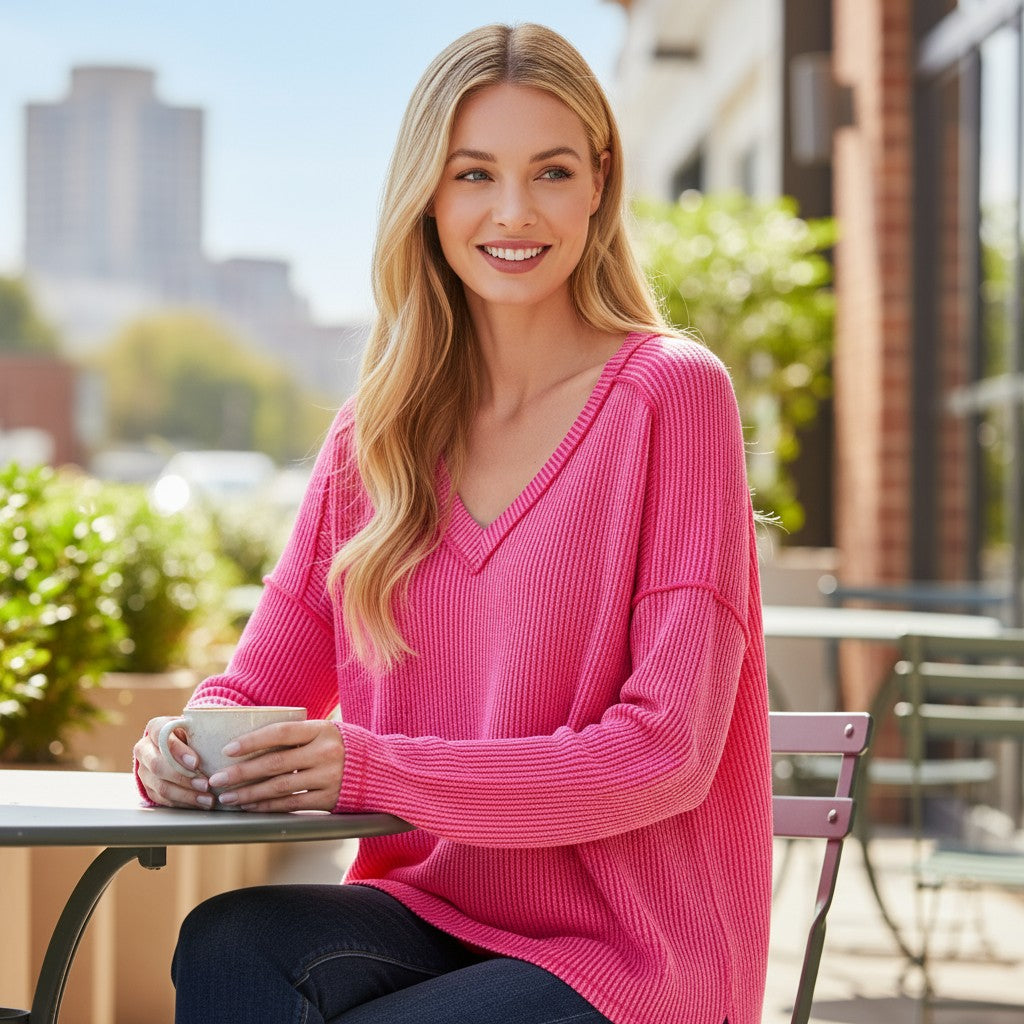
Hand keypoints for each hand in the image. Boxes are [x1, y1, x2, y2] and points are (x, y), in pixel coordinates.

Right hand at [134, 716, 214, 809]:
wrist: (178, 747)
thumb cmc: (192, 734)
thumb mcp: (196, 727)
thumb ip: (202, 731)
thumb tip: (224, 743)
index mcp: (155, 727)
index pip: (161, 735)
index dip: (178, 750)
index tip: (196, 762)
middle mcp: (145, 749)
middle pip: (158, 765)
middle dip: (184, 777)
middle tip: (205, 784)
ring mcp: (144, 770)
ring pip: (161, 786)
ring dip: (186, 794)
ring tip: (207, 798)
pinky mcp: (148, 787)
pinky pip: (163, 799)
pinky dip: (184, 803)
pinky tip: (200, 803)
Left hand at [206, 720, 345, 812]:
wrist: (381, 769)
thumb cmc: (344, 746)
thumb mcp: (326, 731)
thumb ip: (299, 735)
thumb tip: (254, 742)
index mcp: (323, 730)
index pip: (281, 732)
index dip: (253, 740)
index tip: (228, 749)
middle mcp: (326, 753)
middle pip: (275, 763)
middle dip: (241, 773)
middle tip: (216, 779)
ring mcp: (328, 778)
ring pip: (279, 787)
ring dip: (249, 794)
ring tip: (228, 797)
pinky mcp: (329, 800)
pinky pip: (292, 804)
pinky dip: (268, 806)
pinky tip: (251, 807)